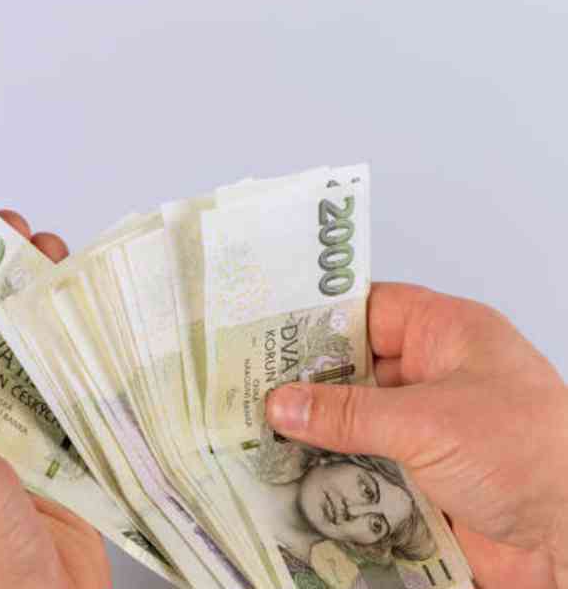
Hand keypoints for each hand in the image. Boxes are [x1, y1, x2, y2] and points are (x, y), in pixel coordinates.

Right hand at [266, 283, 567, 588]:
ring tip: (261, 432)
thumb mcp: (428, 423)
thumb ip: (348, 414)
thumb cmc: (530, 457)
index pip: (371, 309)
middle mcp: (438, 374)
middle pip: (357, 367)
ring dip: (318, 430)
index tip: (266, 330)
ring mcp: (431, 425)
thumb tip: (283, 404)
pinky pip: (368, 460)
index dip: (319, 318)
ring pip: (358, 417)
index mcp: (450, 335)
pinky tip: (296, 472)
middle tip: (251, 388)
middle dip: (308, 381)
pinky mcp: (425, 472)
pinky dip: (336, 467)